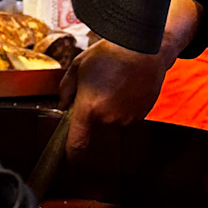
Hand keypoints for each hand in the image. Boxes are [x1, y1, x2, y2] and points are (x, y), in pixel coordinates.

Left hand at [59, 38, 170, 157]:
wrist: (143, 48)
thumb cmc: (109, 54)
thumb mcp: (78, 66)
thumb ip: (66, 90)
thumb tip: (63, 106)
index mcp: (89, 108)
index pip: (77, 143)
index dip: (72, 154)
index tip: (70, 158)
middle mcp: (108, 118)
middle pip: (96, 124)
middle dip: (94, 111)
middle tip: (98, 87)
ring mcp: (127, 118)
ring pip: (113, 120)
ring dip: (111, 107)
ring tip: (115, 82)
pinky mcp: (141, 115)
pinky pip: (128, 116)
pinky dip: (125, 105)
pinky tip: (127, 86)